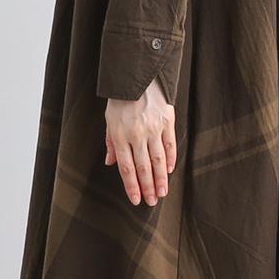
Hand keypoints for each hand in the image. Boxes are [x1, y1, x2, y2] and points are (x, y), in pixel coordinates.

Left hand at [104, 76, 176, 206]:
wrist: (137, 76)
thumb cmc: (120, 99)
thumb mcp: (109, 120)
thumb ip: (110, 143)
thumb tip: (110, 163)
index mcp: (120, 135)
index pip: (126, 167)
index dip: (131, 186)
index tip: (135, 200)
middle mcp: (137, 134)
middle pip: (143, 167)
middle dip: (147, 187)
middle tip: (152, 202)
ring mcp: (153, 128)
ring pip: (158, 159)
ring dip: (161, 179)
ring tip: (162, 193)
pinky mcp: (167, 121)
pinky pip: (169, 145)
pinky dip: (170, 159)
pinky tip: (169, 171)